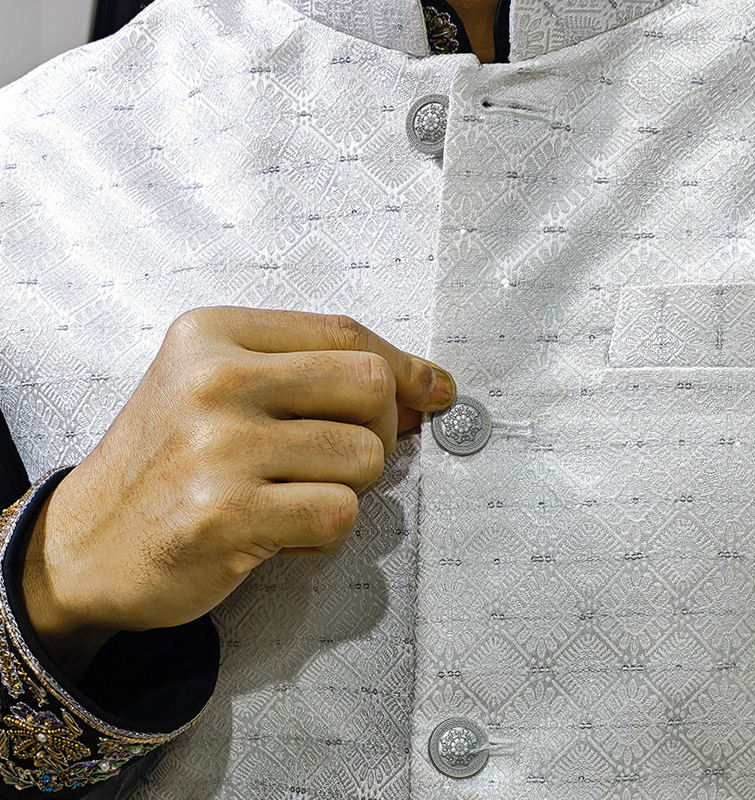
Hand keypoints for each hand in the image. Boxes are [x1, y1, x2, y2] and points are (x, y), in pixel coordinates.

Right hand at [21, 308, 455, 679]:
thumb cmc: (166, 462)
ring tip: (290, 496)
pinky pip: (338, 514)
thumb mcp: (221, 389)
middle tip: (341, 456)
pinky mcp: (225, 515)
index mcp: (213, 334)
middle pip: (370, 386)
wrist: (84, 543)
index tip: (430, 391)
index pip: (345, 332)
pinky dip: (322, 532)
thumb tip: (426, 387)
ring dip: (345, 488)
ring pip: (365, 457)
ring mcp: (218, 447)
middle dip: (380, 429)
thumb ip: (316, 376)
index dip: (403, 366)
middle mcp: (214, 381)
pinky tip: (278, 532)